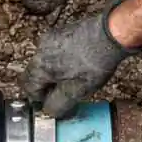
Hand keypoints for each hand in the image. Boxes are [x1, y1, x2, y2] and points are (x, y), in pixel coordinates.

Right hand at [22, 2, 141, 118]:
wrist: (112, 34)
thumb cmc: (93, 63)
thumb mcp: (75, 92)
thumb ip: (57, 105)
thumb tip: (49, 111)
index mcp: (40, 65)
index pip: (29, 87)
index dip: (40, 99)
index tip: (52, 103)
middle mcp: (41, 49)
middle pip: (37, 73)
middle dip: (49, 85)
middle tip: (65, 93)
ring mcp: (52, 37)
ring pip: (48, 62)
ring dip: (57, 73)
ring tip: (76, 77)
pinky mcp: (64, 30)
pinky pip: (58, 50)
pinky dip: (65, 60)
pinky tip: (81, 64)